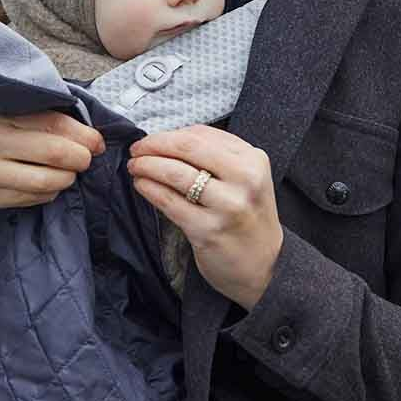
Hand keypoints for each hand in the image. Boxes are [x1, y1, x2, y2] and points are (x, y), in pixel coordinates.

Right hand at [0, 104, 104, 209]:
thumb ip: (26, 112)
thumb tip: (76, 124)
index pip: (53, 125)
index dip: (83, 134)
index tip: (96, 140)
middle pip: (56, 155)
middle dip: (81, 158)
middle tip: (85, 157)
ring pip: (46, 183)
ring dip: (66, 179)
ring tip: (66, 172)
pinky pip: (29, 200)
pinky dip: (47, 194)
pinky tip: (45, 185)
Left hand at [127, 124, 283, 309]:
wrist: (264, 266)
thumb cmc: (248, 220)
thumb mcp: (247, 180)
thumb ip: (217, 157)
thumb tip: (170, 140)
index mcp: (253, 160)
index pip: (202, 134)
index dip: (169, 134)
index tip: (153, 140)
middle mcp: (244, 180)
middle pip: (187, 147)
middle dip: (154, 144)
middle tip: (136, 149)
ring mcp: (227, 206)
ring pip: (175, 173)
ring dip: (147, 165)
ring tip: (135, 166)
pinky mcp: (208, 230)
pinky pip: (169, 202)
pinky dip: (150, 188)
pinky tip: (141, 185)